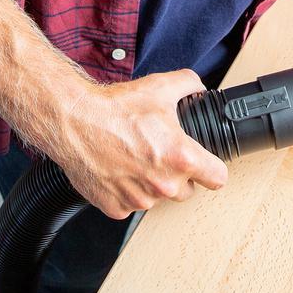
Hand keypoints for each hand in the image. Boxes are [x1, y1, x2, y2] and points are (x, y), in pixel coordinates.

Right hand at [43, 69, 227, 218]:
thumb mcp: (161, 87)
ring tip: (138, 159)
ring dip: (154, 184)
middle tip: (163, 155)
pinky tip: (120, 170)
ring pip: (159, 198)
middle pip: (188, 190)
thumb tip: (198, 88)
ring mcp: (139, 199)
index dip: (214, 170)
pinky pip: (131, 204)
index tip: (208, 166)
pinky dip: (128, 191)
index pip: (217, 178)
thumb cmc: (115, 109)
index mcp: (181, 158)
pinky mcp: (115, 207)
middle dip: (180, 175)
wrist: (74, 121)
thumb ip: (189, 84)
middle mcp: (163, 184)